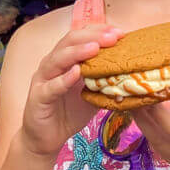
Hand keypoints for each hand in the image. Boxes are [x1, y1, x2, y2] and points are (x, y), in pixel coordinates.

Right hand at [18, 23, 120, 158]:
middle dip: (92, 37)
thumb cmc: (69, 112)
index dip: (99, 31)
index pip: (81, 37)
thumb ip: (104, 80)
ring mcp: (43, 79)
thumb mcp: (92, 93)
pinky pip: (51, 86)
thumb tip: (130, 72)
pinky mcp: (38, 97)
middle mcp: (52, 63)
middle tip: (112, 37)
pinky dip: (64, 79)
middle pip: (69, 41)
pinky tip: (76, 72)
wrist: (46, 138)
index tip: (120, 32)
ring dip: (77, 52)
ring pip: (58, 59)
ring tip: (95, 48)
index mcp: (65, 59)